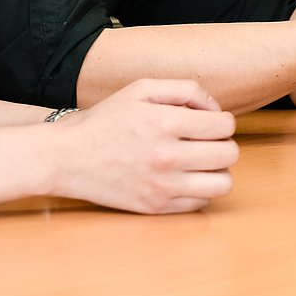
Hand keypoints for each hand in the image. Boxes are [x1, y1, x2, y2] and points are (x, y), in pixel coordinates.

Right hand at [46, 79, 237, 213]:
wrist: (66, 158)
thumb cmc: (106, 120)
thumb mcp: (141, 89)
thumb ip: (185, 90)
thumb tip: (216, 109)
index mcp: (165, 122)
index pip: (225, 126)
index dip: (222, 122)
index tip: (209, 123)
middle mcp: (167, 156)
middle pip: (229, 154)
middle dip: (223, 144)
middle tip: (206, 143)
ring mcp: (162, 186)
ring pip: (223, 184)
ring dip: (218, 171)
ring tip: (202, 163)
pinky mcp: (155, 207)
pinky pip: (201, 203)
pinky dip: (200, 190)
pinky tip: (185, 179)